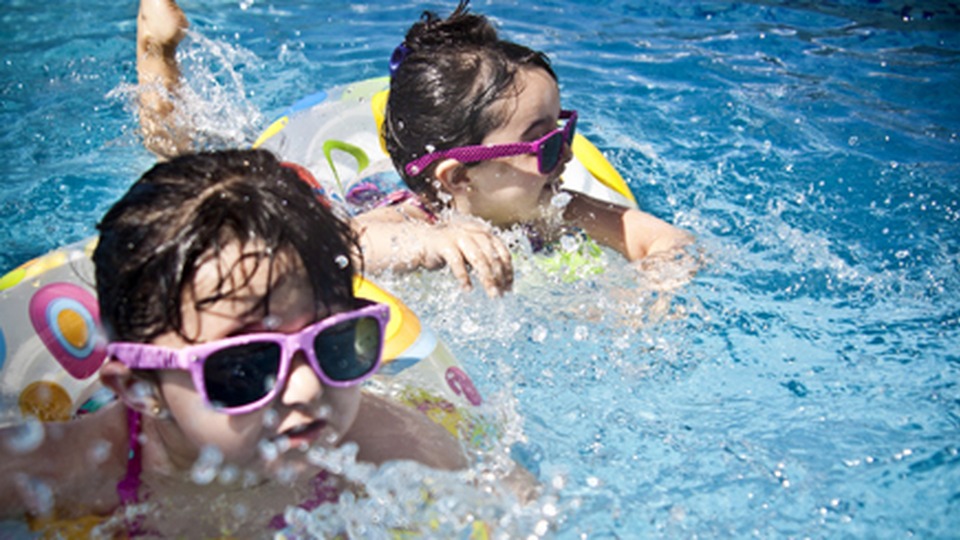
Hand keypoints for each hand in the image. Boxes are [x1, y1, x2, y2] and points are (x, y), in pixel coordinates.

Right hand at [354, 206, 512, 296]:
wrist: (420, 242)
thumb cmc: (449, 250)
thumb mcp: (469, 254)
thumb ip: (484, 260)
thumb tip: (503, 281)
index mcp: (483, 233)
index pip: (502, 251)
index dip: (508, 269)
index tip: (510, 287)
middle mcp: (473, 232)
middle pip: (492, 256)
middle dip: (499, 277)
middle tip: (501, 294)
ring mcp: (458, 236)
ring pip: (479, 259)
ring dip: (487, 279)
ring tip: (492, 295)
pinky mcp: (444, 243)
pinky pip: (458, 262)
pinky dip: (464, 277)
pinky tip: (467, 290)